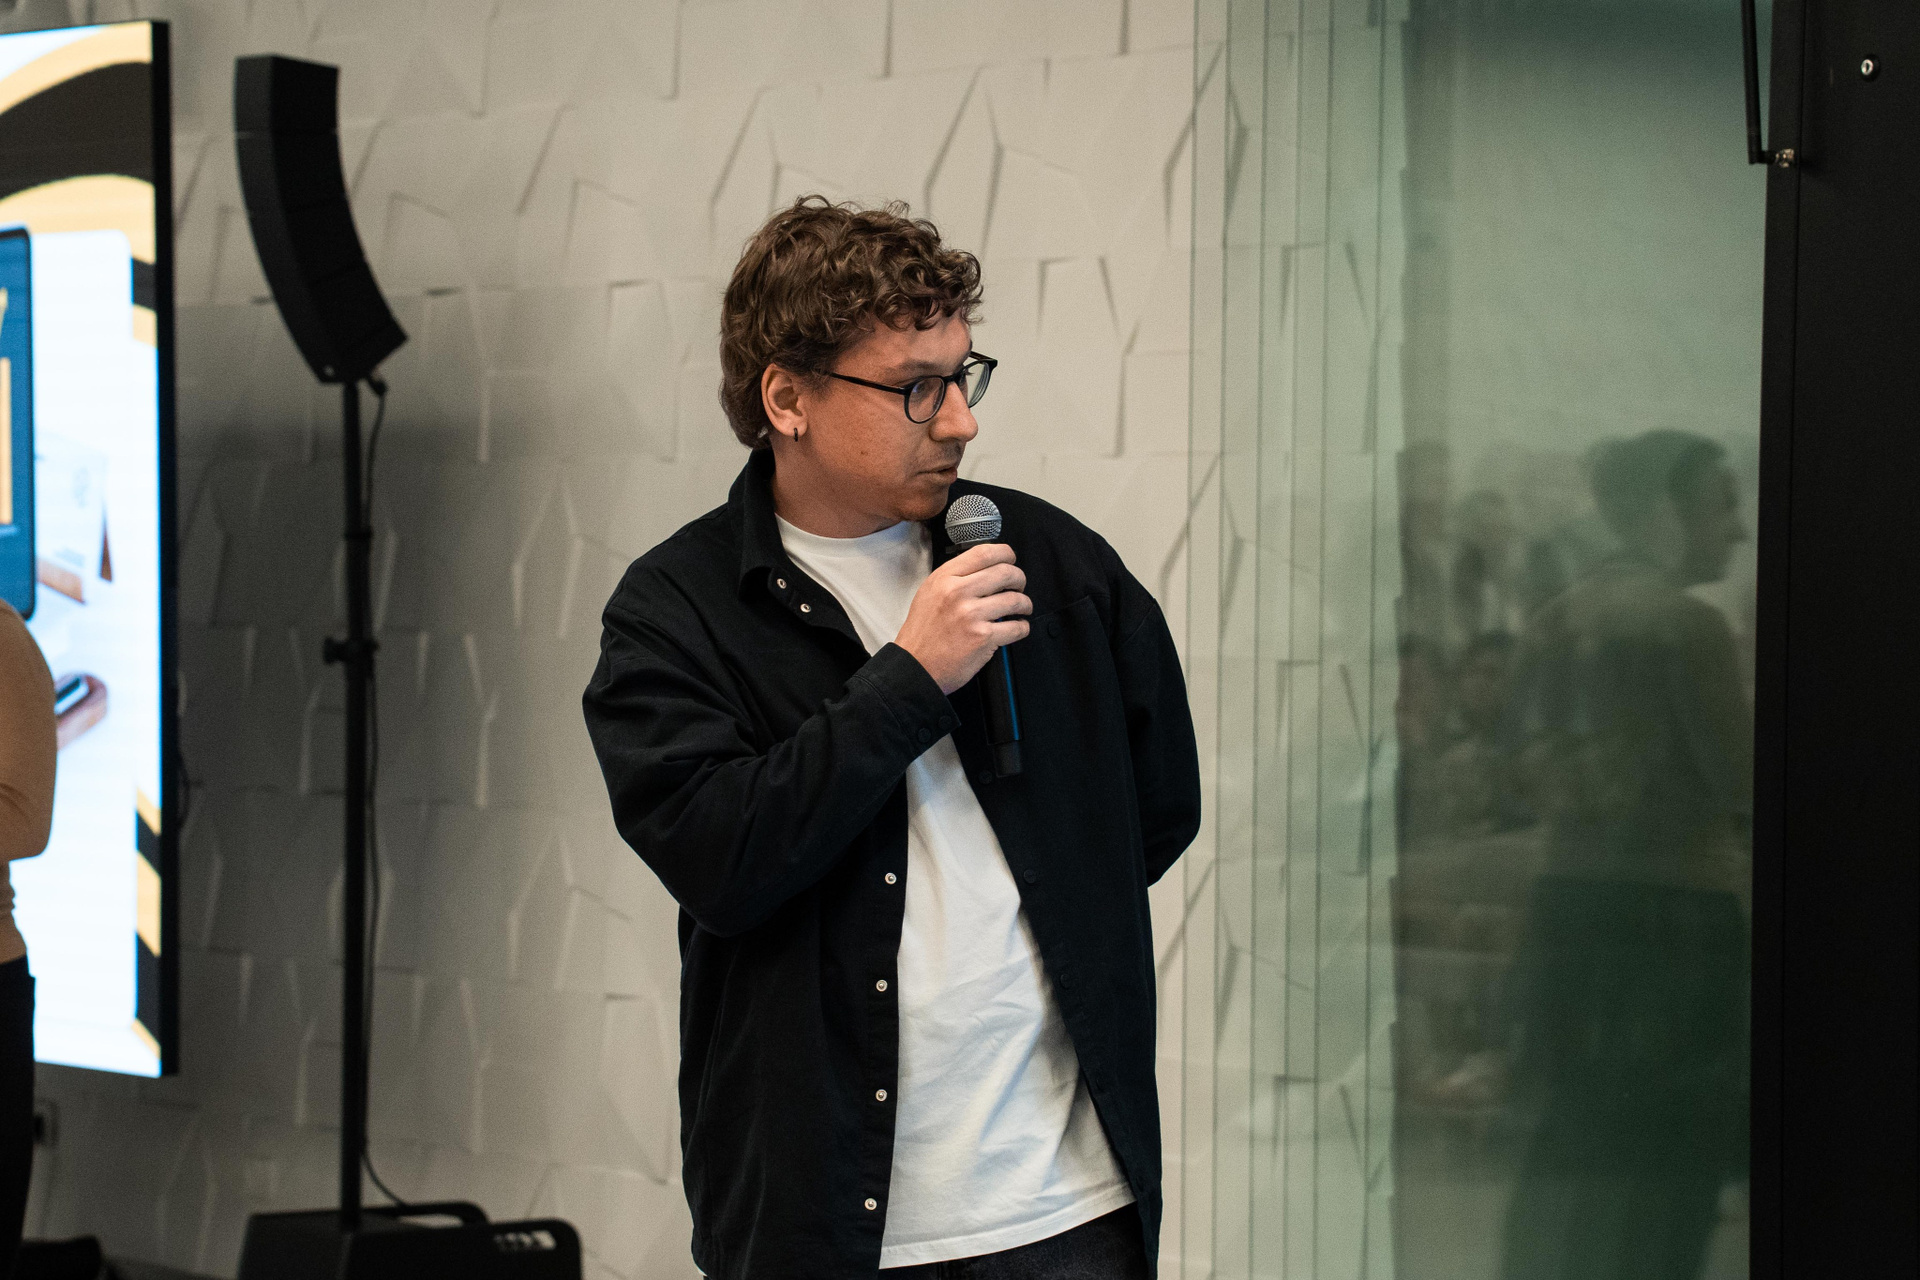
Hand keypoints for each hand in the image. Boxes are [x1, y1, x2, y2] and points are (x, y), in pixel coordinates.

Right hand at [896, 544, 1031, 694]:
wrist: (915, 666)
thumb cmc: (923, 633)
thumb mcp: (930, 593)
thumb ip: (955, 578)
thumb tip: (986, 569)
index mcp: (944, 578)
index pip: (984, 553)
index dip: (1006, 554)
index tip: (1011, 561)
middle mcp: (957, 592)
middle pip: (1006, 572)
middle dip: (1020, 580)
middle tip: (1019, 587)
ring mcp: (971, 615)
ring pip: (1015, 600)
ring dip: (1025, 604)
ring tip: (1022, 608)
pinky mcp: (983, 637)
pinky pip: (1016, 627)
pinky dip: (1022, 627)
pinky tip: (1018, 627)